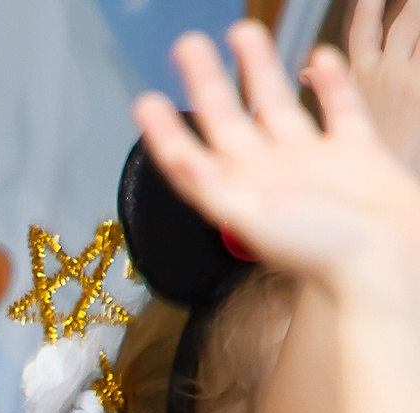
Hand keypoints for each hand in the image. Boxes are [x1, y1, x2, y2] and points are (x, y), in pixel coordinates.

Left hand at [136, 26, 419, 301]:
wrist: (387, 260)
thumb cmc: (320, 250)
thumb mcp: (250, 216)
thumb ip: (211, 186)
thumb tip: (175, 157)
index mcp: (239, 191)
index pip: (189, 156)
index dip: (165, 130)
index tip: (145, 100)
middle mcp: (271, 174)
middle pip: (228, 119)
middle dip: (206, 82)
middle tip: (188, 44)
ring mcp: (313, 162)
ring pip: (278, 105)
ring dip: (259, 70)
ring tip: (243, 31)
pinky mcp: (356, 154)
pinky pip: (340, 108)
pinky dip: (329, 82)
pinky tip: (316, 56)